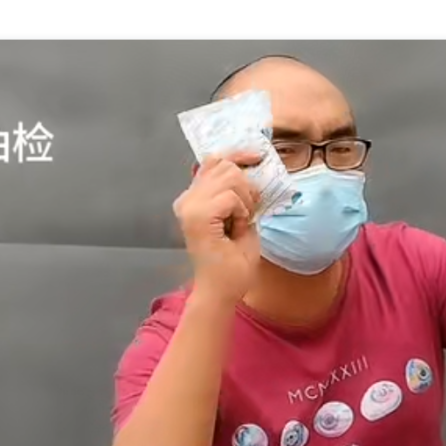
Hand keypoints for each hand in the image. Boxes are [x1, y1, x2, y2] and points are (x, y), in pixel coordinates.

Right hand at [173, 152, 261, 304]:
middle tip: (247, 213)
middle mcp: (187, 200)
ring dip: (245, 200)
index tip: (258, 157)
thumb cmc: (233, 262)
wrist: (223, 291)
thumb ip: (239, 193)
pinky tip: (236, 228)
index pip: (213, 161)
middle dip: (246, 186)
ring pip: (230, 177)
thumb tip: (252, 168)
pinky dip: (242, 211)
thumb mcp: (241, 218)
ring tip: (240, 222)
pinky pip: (231, 196)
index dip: (238, 154)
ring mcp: (190, 207)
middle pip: (225, 165)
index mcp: (193, 199)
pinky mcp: (198, 217)